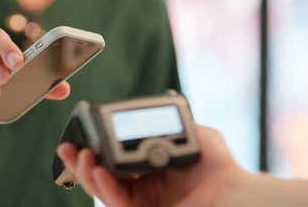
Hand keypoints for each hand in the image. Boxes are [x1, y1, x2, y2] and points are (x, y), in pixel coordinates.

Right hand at [56, 124, 244, 206]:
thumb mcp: (194, 134)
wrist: (239, 195)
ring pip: (104, 192)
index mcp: (148, 172)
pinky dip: (106, 188)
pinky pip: (118, 204)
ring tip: (82, 157)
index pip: (111, 162)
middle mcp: (143, 189)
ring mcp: (144, 204)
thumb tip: (151, 111)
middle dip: (79, 163)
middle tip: (68, 149)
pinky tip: (100, 172)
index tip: (77, 138)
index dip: (92, 151)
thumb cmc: (222, 167)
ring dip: (88, 175)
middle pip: (100, 178)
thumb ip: (171, 123)